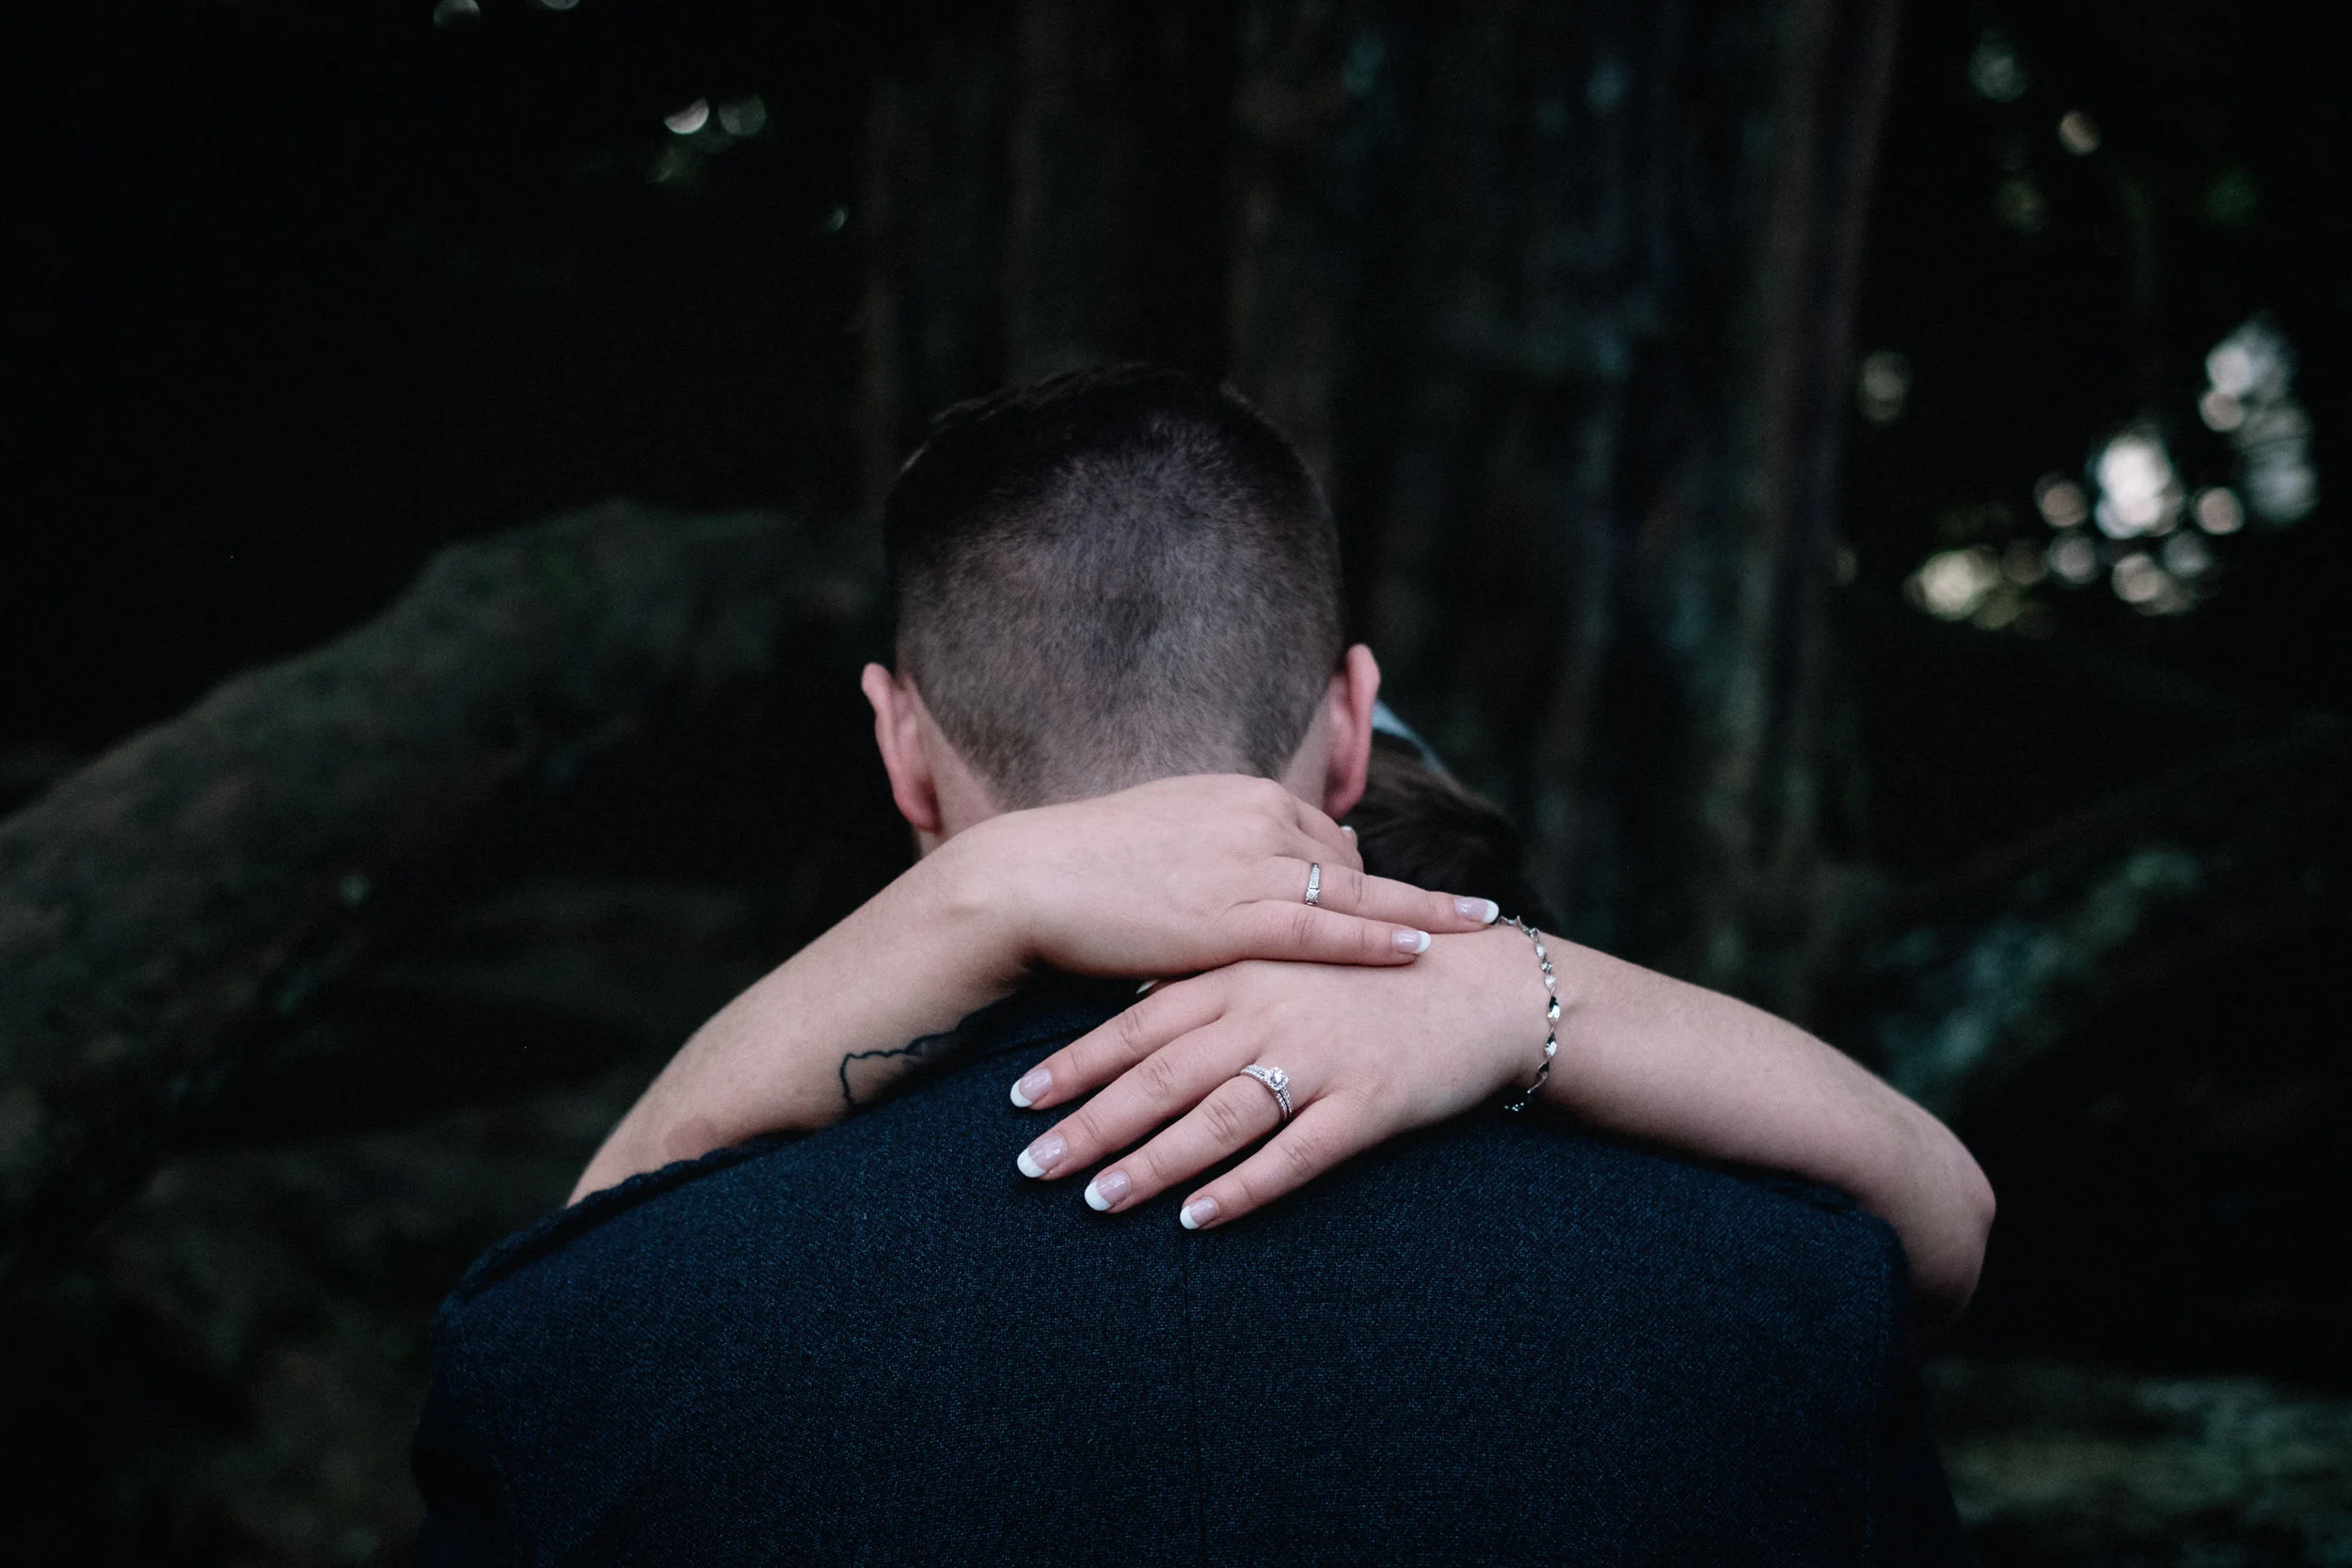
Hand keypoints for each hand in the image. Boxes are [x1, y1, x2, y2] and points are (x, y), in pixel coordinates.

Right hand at [941, 774, 1500, 983]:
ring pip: (1356, 893)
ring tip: (1482, 927)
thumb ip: (1210, 849)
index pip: (1322, 833)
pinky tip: (1422, 950)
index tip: (1396, 893)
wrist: (1026, 881)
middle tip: (1471, 917)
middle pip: (1352, 861)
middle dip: (1403, 892)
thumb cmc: (1080, 869)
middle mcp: (1256, 818)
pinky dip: (1379, 938)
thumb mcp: (1161, 836)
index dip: (1358, 872)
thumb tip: (1230, 876)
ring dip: (1422, 913)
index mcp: (1240, 793)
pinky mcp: (1234, 918)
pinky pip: (1326, 930)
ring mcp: (1249, 866)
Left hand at [1003, 928, 1549, 1222]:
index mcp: (1242, 972)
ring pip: (1217, 1119)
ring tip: (1097, 1202)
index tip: (1021, 1101)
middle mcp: (1271, 1012)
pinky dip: (1242, 1189)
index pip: (1140, 1023)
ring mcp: (1319, 1060)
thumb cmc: (1372, 974)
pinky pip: (1294, 1156)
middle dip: (1092, 1124)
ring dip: (1152, 1164)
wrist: (1483, 988)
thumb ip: (1212, 982)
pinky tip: (1197, 1220)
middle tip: (1031, 1167)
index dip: (1078, 1065)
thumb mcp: (1285, 958)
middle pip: (1163, 1076)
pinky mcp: (1366, 1106)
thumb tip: (1131, 1001)